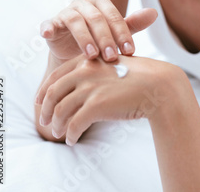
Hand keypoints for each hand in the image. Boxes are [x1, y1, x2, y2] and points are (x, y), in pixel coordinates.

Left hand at [35, 53, 176, 145]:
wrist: (158, 85)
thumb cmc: (141, 76)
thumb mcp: (114, 64)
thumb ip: (97, 70)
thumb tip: (83, 83)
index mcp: (88, 60)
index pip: (57, 75)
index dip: (45, 89)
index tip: (40, 100)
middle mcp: (85, 71)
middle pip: (53, 92)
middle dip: (46, 109)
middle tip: (44, 121)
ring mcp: (90, 88)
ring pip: (61, 110)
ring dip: (56, 124)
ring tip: (58, 133)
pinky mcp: (97, 106)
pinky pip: (74, 124)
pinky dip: (70, 134)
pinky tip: (72, 139)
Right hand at [39, 0, 157, 61]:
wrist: (73, 54)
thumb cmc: (99, 41)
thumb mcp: (116, 34)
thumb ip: (133, 24)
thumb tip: (154, 13)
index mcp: (100, 2)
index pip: (114, 15)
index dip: (122, 33)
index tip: (130, 51)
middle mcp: (82, 3)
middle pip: (96, 18)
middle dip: (105, 38)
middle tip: (112, 57)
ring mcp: (65, 12)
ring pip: (75, 20)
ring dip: (84, 38)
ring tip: (92, 56)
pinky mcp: (51, 23)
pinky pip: (49, 23)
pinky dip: (48, 27)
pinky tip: (48, 34)